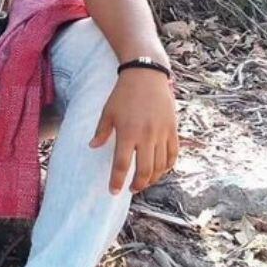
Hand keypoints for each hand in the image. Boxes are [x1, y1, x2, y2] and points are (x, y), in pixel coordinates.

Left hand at [90, 68, 177, 192]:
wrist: (147, 75)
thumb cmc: (124, 93)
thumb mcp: (108, 111)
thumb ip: (101, 132)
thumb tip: (93, 147)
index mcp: (127, 133)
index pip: (121, 165)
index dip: (117, 181)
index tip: (113, 191)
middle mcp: (146, 136)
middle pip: (144, 170)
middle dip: (138, 185)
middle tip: (132, 189)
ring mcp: (161, 133)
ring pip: (160, 166)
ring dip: (152, 178)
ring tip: (145, 182)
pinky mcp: (172, 129)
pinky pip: (173, 154)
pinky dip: (167, 166)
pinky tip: (161, 170)